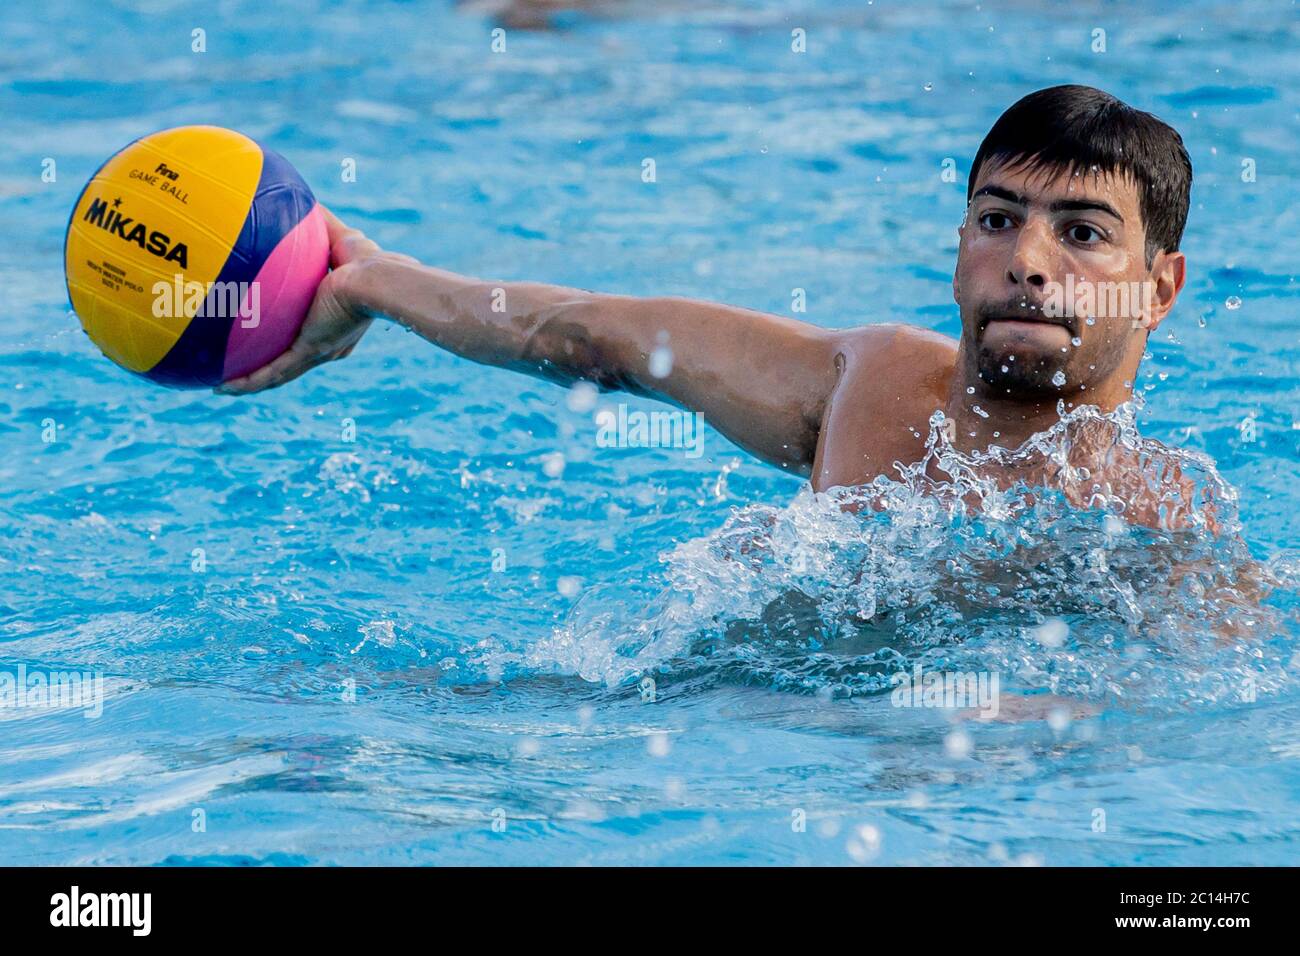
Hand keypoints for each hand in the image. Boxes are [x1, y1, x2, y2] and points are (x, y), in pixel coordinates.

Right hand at [216, 206, 387, 394]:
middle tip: (237, 365)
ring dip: (250, 381)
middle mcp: (327, 342)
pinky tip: (223, 387)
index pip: (308, 332)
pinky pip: (273, 374)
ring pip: (278, 375)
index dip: (289, 335)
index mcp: (336, 320)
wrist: (374, 280)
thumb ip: (318, 222)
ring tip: (222, 387)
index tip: (269, 333)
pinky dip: (249, 382)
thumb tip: (296, 197)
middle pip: (289, 360)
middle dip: (264, 365)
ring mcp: (318, 351)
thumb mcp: (337, 237)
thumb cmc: (366, 260)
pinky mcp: (310, 352)